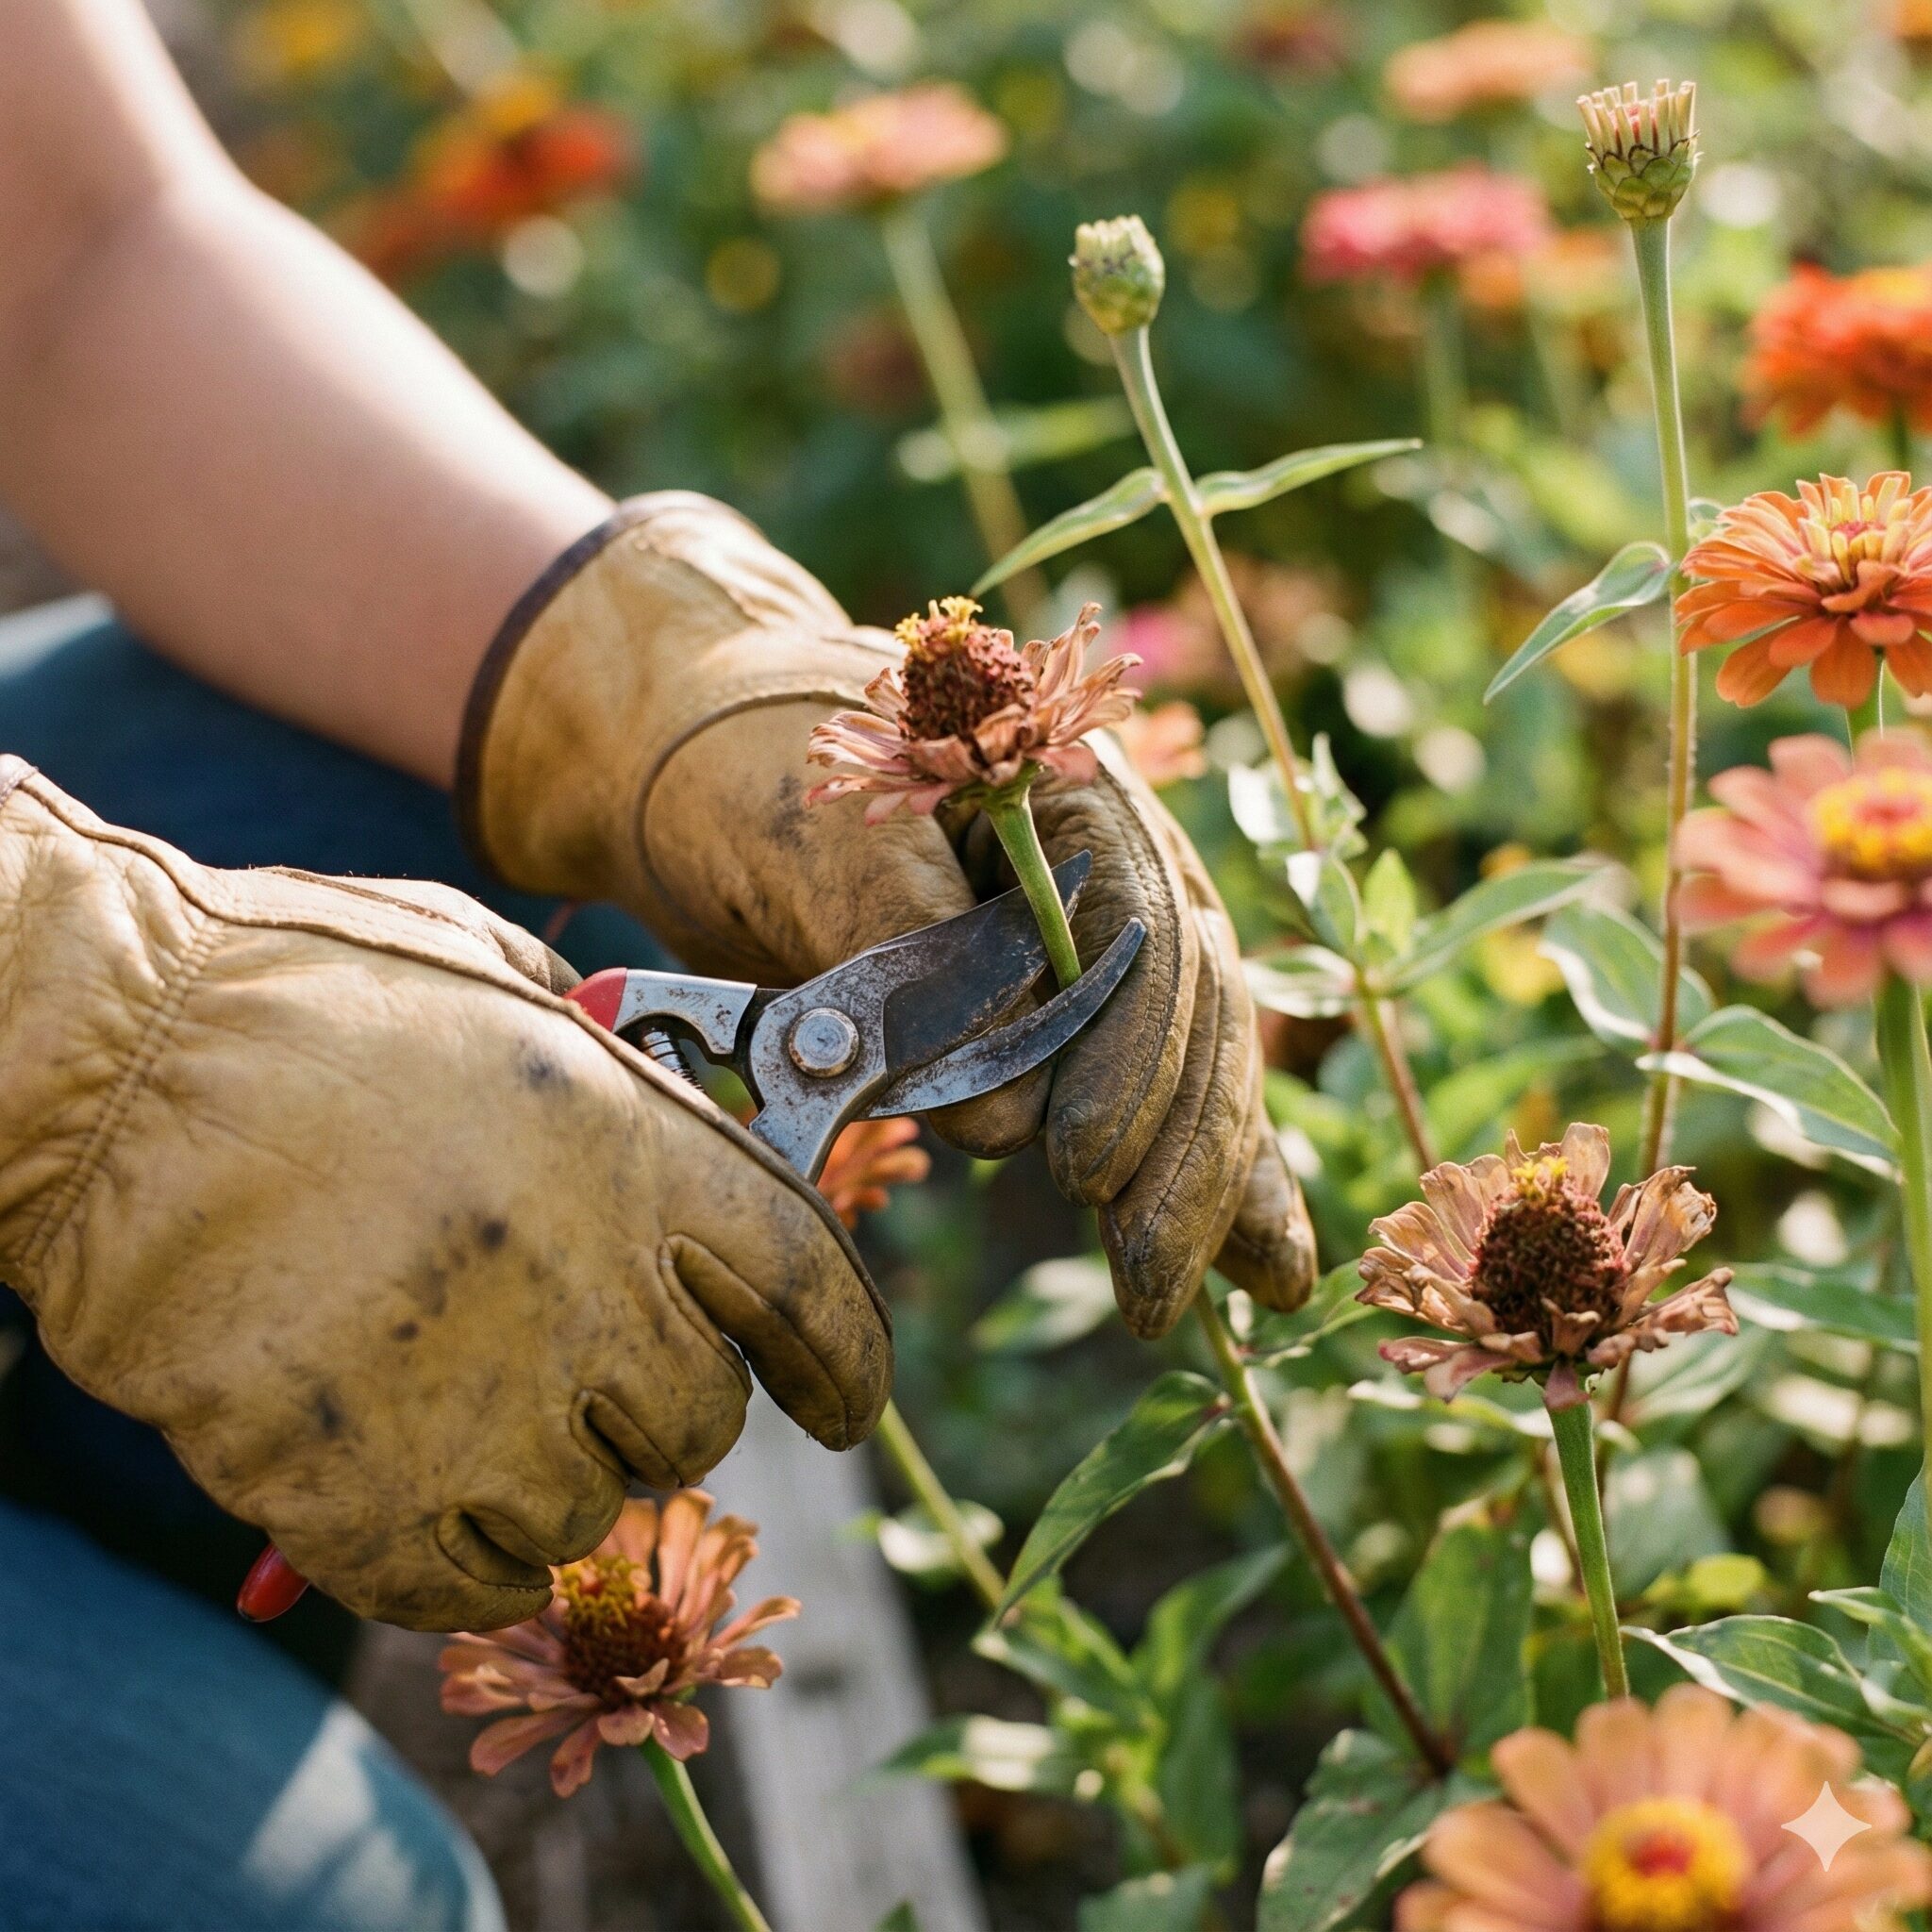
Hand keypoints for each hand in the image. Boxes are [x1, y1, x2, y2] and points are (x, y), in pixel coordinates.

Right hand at [0, 760, 888, 1628]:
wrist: (93, 1056)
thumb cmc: (292, 988)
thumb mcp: (493, 977)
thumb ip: (612, 1063)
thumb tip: (680, 1117)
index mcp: (631, 1143)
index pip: (809, 1293)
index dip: (849, 1363)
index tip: (848, 1403)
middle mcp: (578, 1279)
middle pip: (697, 1424)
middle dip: (662, 1410)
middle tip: (591, 1373)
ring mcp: (466, 1395)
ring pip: (582, 1518)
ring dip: (549, 1486)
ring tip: (470, 1409)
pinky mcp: (340, 1485)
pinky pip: (457, 1590)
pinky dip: (455, 1566)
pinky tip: (413, 1497)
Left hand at [459, 495, 1314, 1336]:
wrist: (694, 769)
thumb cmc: (744, 776)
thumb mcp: (807, 841)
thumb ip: (905, 948)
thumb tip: (1005, 1114)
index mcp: (1065, 793)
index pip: (1142, 927)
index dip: (1131, 1053)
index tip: (1082, 1163)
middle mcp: (1112, 874)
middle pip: (1192, 1011)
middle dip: (1181, 1150)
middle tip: (1150, 1275)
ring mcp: (1098, 956)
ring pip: (1191, 1067)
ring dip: (1203, 1186)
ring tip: (1184, 1293)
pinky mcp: (1066, 1030)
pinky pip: (1159, 1103)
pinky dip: (1208, 1182)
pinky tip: (1262, 1263)